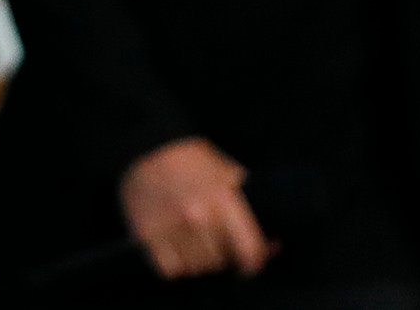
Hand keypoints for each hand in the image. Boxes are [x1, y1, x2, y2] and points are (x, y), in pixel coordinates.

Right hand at [120, 137, 271, 278]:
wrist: (145, 148)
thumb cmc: (191, 162)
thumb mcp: (227, 174)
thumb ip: (250, 206)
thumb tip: (274, 242)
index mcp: (222, 199)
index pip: (250, 250)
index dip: (253, 263)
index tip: (248, 265)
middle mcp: (197, 215)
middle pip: (220, 262)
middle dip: (220, 256)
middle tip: (213, 243)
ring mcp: (170, 226)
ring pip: (196, 268)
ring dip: (197, 261)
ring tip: (192, 242)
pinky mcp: (146, 234)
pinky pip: (170, 270)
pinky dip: (174, 264)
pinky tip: (174, 247)